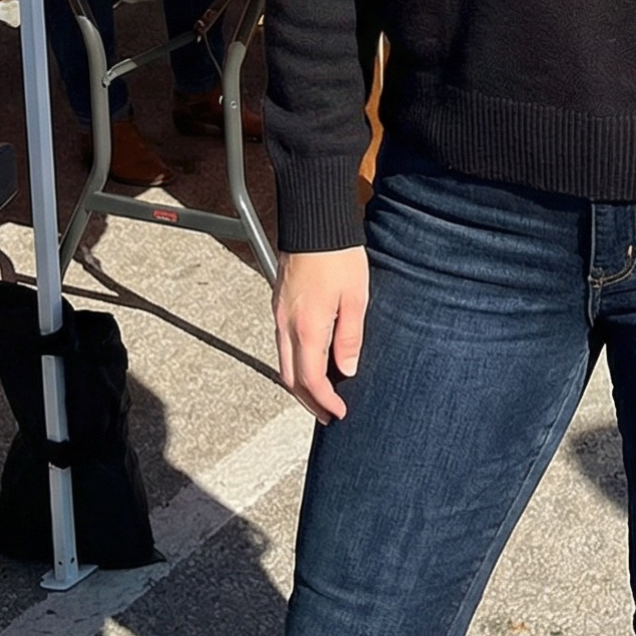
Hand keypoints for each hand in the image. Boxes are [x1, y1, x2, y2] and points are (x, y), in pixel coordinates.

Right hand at [272, 246, 369, 421]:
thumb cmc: (338, 256)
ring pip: (283, 361)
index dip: (324, 401)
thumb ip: (350, 338)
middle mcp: (286, 324)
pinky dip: (295, 362)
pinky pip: (282, 343)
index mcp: (307, 327)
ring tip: (321, 393)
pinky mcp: (279, 303)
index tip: (339, 413)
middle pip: (290, 377)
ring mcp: (279, 313)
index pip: (310, 380)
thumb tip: (346, 371)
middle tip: (328, 413)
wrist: (314, 221)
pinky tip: (312, 361)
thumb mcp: (356, 298)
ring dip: (300, 383)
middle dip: (308, 401)